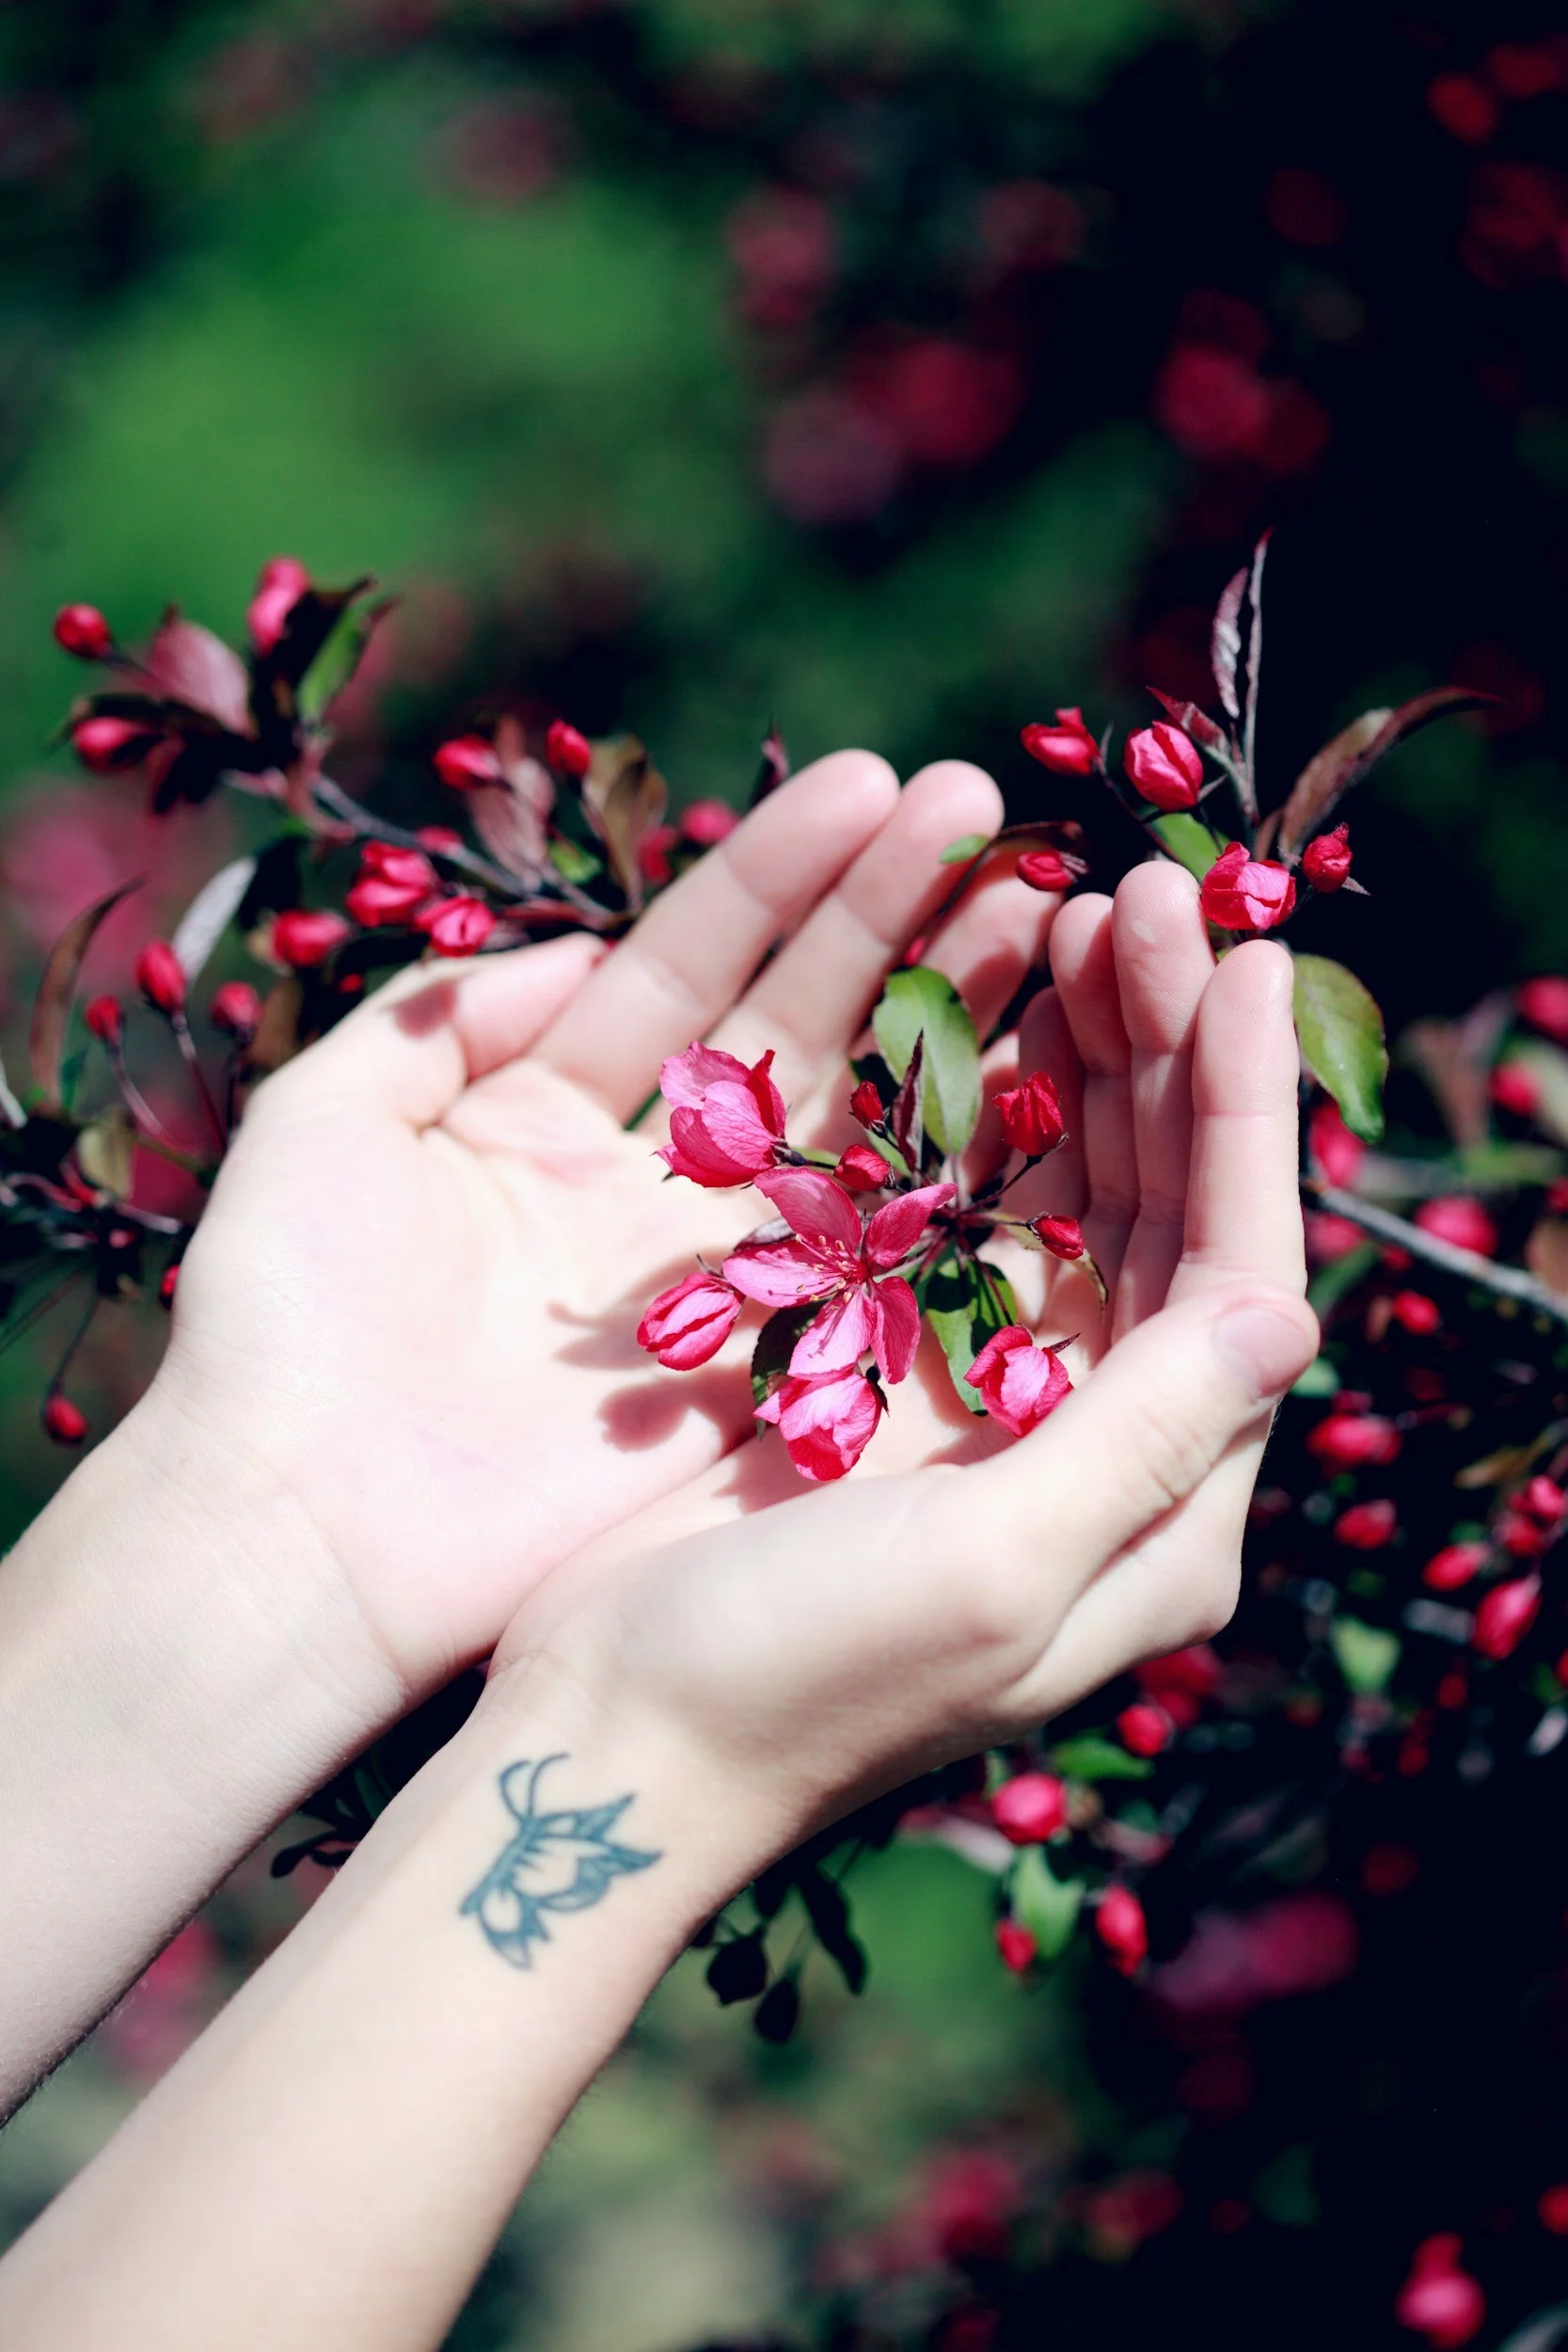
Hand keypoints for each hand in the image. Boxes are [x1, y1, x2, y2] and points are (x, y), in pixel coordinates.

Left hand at [134, 751, 1054, 1701]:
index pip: (689, 963)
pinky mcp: (771, 1375)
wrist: (305, 1528)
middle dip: (891, 914)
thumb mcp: (324, 1117)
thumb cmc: (286, 1320)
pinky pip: (885, 1259)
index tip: (871, 781)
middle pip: (798, 1021)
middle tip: (984, 810)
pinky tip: (1042, 1076)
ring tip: (1042, 903)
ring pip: (861, 1123)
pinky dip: (961, 1173)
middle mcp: (652, 1183)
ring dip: (950, 1014)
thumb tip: (572, 954)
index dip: (778, 872)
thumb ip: (440, 1016)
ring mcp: (724, 1279)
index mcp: (547, 1111)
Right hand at [490, 894, 1316, 1853]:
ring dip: (1083, 1059)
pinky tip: (976, 1011)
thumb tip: (1289, 1310)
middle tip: (1139, 891)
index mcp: (1162, 1518)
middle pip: (1169, 1216)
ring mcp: (998, 1408)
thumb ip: (1142, 1442)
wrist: (612, 1744)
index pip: (1240, 1276)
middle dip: (1162, 1049)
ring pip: (1076, 1199)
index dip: (1240, 1112)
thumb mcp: (991, 1572)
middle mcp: (1102, 1453)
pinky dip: (981, 1113)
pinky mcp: (895, 1379)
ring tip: (1075, 913)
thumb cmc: (794, 1683)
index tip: (1233, 957)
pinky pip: (969, 1216)